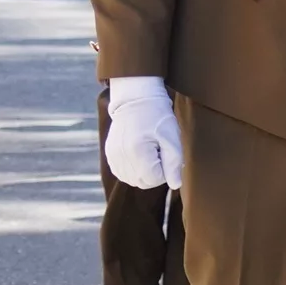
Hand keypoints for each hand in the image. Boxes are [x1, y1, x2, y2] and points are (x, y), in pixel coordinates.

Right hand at [103, 76, 183, 190]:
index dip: (166, 169)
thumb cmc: (157, 116)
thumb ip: (174, 163)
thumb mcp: (172, 137)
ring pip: (132, 180)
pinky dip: (133, 169)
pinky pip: (122, 173)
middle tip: (159, 150)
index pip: (155, 179)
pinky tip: (139, 154)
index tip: (166, 152)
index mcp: (138, 152)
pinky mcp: (110, 154)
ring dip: (144, 172)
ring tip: (149, 150)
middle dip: (155, 172)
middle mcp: (121, 157)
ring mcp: (113, 156)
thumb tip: (175, 185)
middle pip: (143, 182)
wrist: (136, 99)